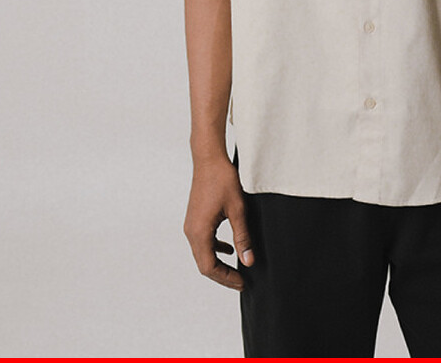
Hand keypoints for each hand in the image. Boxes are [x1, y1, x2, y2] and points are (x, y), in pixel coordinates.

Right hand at [183, 155, 253, 290]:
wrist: (209, 158)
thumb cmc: (223, 180)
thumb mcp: (238, 209)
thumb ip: (242, 237)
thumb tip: (249, 261)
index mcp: (199, 232)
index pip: (209, 267)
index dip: (226, 278)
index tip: (243, 282)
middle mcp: (191, 231)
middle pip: (204, 264)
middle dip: (223, 275)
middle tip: (242, 281)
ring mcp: (191, 225)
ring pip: (203, 253)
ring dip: (219, 263)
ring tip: (238, 269)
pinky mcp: (195, 218)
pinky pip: (204, 241)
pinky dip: (216, 249)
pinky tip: (230, 248)